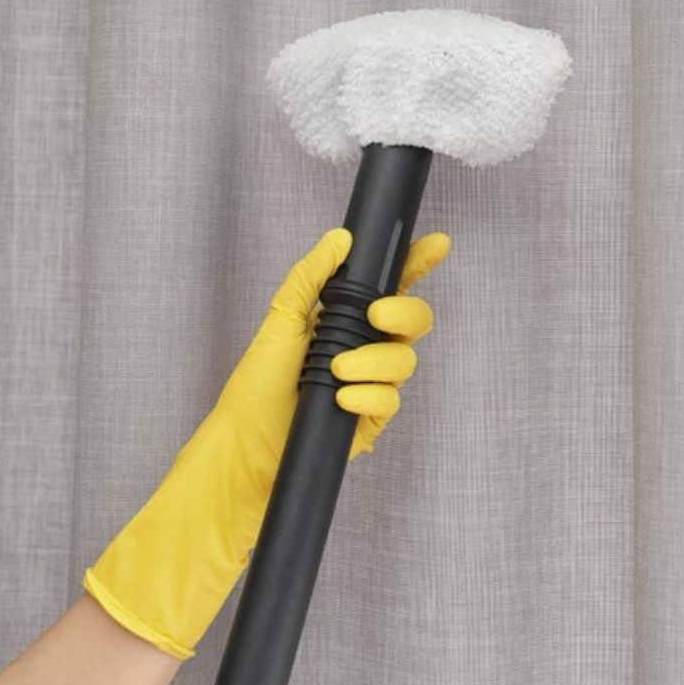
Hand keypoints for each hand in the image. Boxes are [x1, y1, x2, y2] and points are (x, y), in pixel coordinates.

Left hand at [83, 229, 449, 659]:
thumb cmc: (257, 385)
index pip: (392, 284)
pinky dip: (366, 395)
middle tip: (375, 315)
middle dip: (404, 312)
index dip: (419, 262)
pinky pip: (391, 400)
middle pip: (415, 320)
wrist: (247, 446)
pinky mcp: (372, 420)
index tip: (436, 244)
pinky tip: (340, 400)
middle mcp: (367, 347)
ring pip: (405, 362)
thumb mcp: (280, 321)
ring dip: (373, 362)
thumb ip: (311, 277)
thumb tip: (341, 238)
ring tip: (336, 371)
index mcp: (347, 318)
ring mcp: (373, 384)